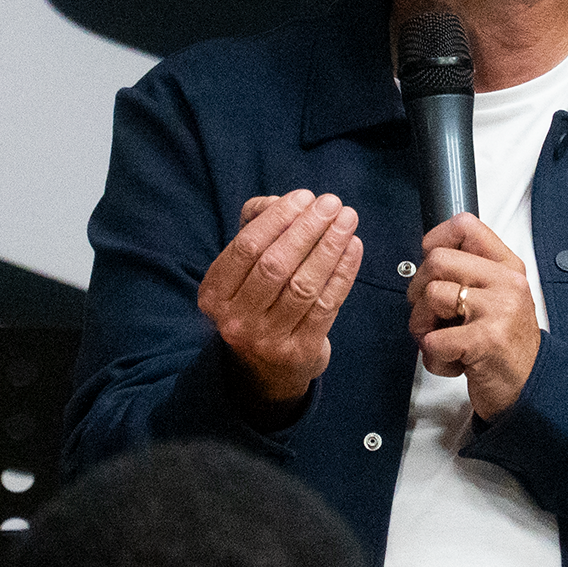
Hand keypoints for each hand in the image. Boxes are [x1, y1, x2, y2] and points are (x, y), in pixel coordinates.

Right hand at [199, 190, 363, 403]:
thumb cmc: (258, 302)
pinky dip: (343, 272)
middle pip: (275, 265)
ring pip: (303, 284)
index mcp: (214, 293)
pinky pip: (326, 304)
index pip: (246, 247)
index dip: (278, 218)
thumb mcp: (244, 270)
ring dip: (330, 246)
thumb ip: (257, 227)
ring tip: (347, 220)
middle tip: (331, 203)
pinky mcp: (300, 351)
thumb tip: (283, 202)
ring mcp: (267, 339)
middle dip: (307, 229)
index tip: (304, 197)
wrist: (267, 368)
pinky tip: (353, 247)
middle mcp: (235, 319)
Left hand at [406, 213, 540, 420]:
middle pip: (437, 260)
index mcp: (508, 268)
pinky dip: (433, 357)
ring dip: (422, 326)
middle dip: (418, 291)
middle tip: (431, 314)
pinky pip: (432, 339)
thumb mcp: (500, 297)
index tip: (430, 264)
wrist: (531, 386)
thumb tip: (427, 256)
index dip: (435, 241)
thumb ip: (472, 272)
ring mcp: (498, 310)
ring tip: (442, 341)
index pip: (466, 226)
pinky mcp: (485, 341)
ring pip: (430, 296)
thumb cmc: (506, 345)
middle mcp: (506, 284)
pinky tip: (454, 362)